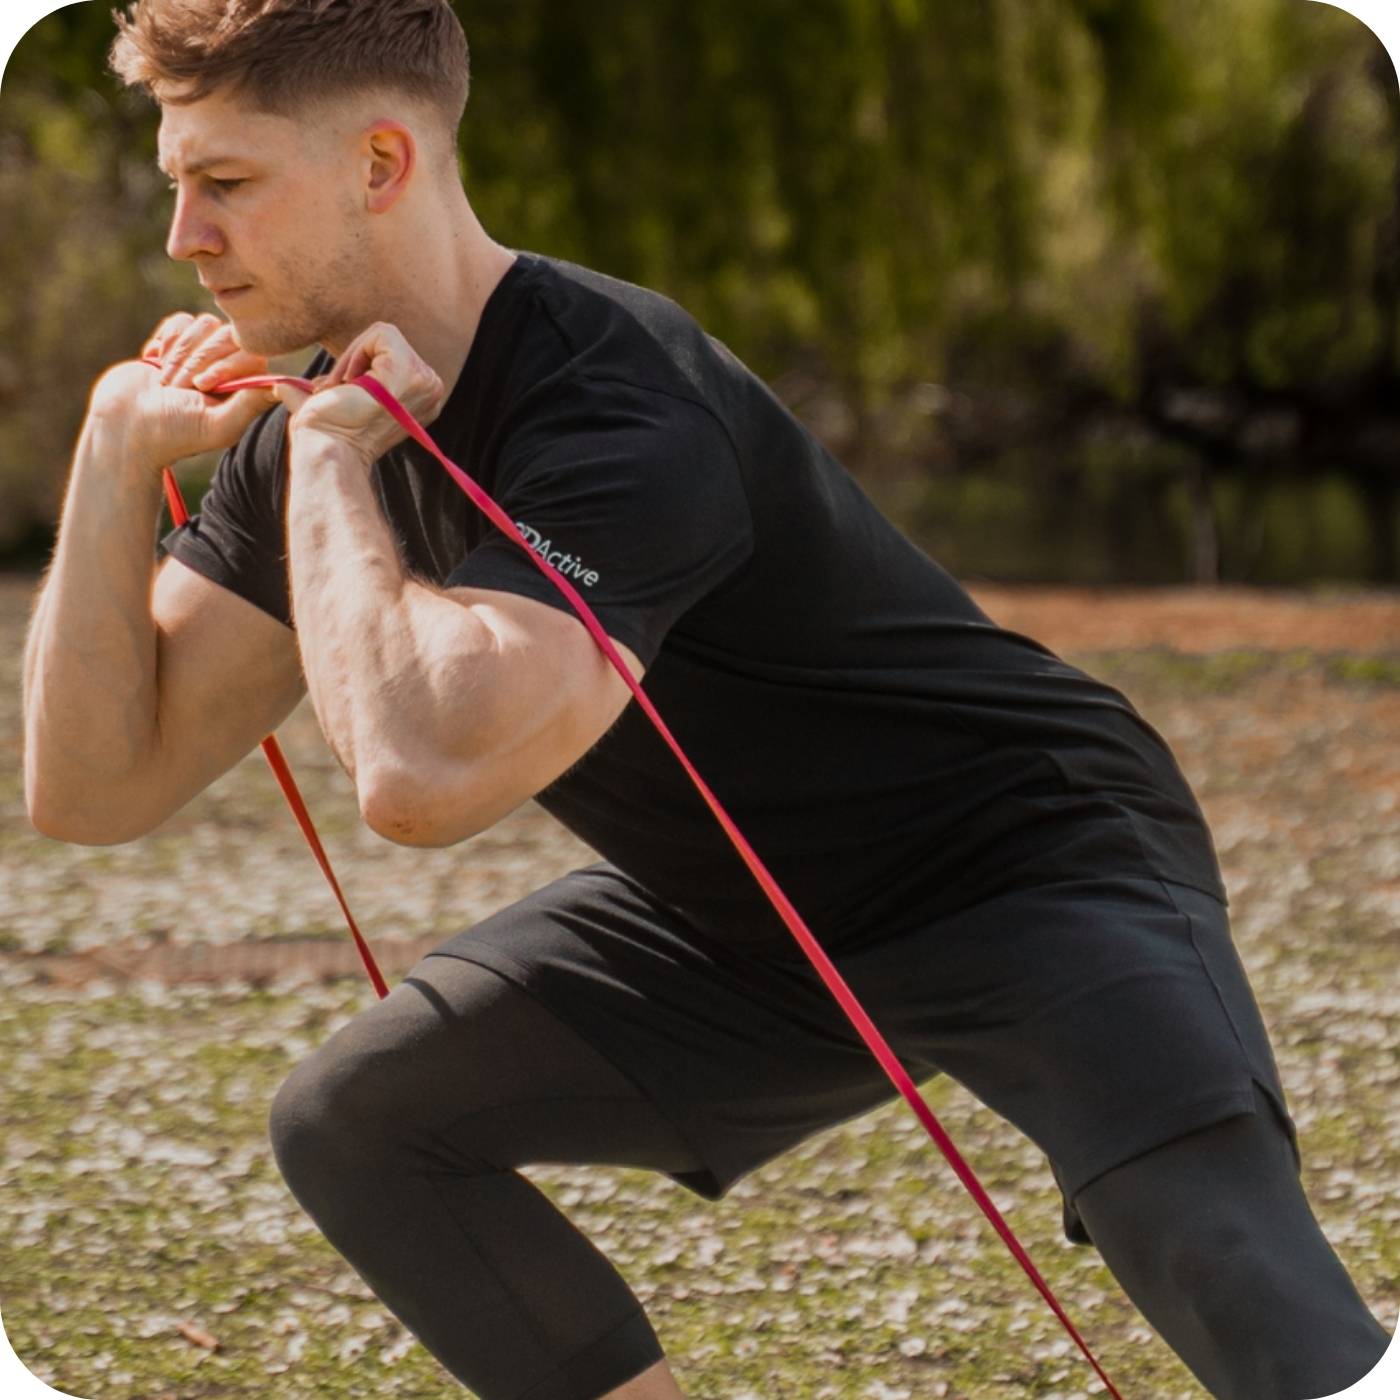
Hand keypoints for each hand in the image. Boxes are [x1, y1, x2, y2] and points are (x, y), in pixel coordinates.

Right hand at [90, 312, 276, 469]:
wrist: (125, 427)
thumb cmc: (174, 433)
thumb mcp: (218, 426)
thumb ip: (251, 404)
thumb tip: (284, 385)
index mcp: (245, 389)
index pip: (251, 353)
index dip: (225, 365)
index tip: (201, 386)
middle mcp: (228, 368)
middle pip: (226, 335)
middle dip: (197, 360)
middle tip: (180, 387)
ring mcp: (201, 352)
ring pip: (203, 323)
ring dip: (180, 353)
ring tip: (167, 382)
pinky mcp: (176, 341)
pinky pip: (181, 320)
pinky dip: (166, 340)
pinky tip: (156, 364)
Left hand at [270, 322, 446, 465]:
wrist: (328, 449)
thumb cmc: (328, 434)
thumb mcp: (336, 404)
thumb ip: (323, 390)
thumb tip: (279, 387)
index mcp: (421, 397)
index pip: (392, 354)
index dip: (361, 366)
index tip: (344, 394)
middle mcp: (432, 389)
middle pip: (390, 342)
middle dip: (357, 360)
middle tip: (342, 392)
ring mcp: (425, 382)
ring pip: (385, 336)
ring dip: (354, 358)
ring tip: (347, 390)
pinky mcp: (408, 372)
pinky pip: (383, 333)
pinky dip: (358, 351)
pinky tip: (352, 383)